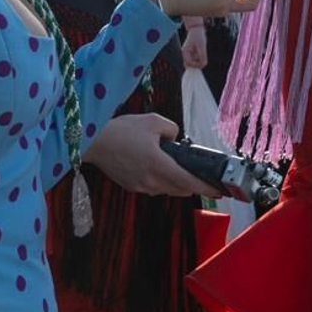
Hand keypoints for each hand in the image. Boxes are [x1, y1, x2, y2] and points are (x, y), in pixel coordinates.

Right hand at [82, 114, 220, 197]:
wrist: (92, 142)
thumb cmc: (121, 130)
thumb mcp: (152, 121)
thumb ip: (171, 130)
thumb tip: (175, 139)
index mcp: (159, 165)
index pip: (189, 182)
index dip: (206, 188)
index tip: (219, 191)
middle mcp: (151, 181)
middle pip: (180, 190)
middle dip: (192, 184)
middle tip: (201, 176)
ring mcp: (140, 186)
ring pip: (167, 189)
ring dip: (175, 182)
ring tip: (176, 167)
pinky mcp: (131, 186)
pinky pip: (153, 187)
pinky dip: (160, 180)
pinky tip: (156, 166)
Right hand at [181, 24, 207, 69]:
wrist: (196, 29)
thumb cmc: (198, 36)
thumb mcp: (202, 45)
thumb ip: (202, 55)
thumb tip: (204, 64)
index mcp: (185, 52)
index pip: (188, 64)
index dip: (196, 65)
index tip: (203, 62)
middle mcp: (185, 53)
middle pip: (189, 65)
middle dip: (197, 64)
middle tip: (203, 59)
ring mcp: (187, 53)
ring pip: (192, 63)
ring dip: (198, 61)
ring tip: (202, 53)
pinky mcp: (191, 53)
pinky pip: (194, 59)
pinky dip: (199, 58)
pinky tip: (201, 52)